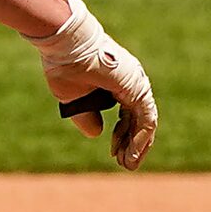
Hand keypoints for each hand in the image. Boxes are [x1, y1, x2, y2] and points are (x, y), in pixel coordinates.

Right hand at [31, 0, 158, 169]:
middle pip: (138, 121)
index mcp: (117, 83)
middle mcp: (131, 84)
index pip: (127, 115)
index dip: (120, 135)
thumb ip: (86, 117)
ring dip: (137, 145)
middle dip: (131, 144)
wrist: (67, 46)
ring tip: (129, 165)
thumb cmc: (65, 67)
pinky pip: (145, 119)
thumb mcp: (73, 100)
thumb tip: (96, 134)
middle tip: (126, 164)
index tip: (113, 152)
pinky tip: (132, 153)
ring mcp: (136, 85)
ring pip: (144, 122)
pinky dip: (140, 138)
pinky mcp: (137, 89)